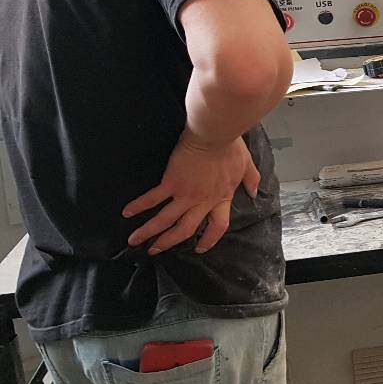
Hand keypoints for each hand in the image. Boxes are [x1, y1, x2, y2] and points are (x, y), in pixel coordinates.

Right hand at [123, 133, 258, 254]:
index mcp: (221, 198)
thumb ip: (251, 180)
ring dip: (149, 232)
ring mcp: (185, 194)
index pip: (217, 226)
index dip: (209, 240)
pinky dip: (139, 206)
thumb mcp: (246, 165)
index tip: (199, 248)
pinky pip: (153, 198)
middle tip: (156, 250)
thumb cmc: (230, 147)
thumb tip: (254, 192)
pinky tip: (128, 212)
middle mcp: (202, 201)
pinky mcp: (171, 182)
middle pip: (185, 229)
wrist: (214, 134)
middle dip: (168, 242)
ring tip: (135, 240)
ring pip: (166, 220)